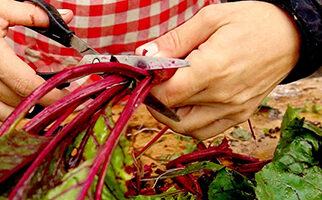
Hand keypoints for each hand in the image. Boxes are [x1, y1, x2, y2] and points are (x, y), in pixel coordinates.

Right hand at [0, 0, 72, 120]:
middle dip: (44, 105)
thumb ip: (34, 14)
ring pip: (6, 114)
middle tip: (62, 104)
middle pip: (19, 102)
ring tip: (44, 108)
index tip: (67, 99)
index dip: (51, 95)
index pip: (26, 84)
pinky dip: (8, 112)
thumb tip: (67, 16)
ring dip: (27, 113)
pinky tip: (20, 106)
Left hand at [135, 1, 299, 138]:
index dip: (149, 86)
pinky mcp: (240, 115)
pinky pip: (205, 132)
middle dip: (156, 97)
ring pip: (185, 127)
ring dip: (169, 114)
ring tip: (172, 92)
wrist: (291, 36)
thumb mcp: (210, 19)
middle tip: (157, 80)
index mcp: (213, 69)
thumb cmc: (252, 22)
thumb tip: (145, 55)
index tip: (148, 73)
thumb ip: (175, 40)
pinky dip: (189, 123)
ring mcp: (233, 109)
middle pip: (171, 112)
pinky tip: (188, 103)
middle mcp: (223, 96)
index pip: (165, 95)